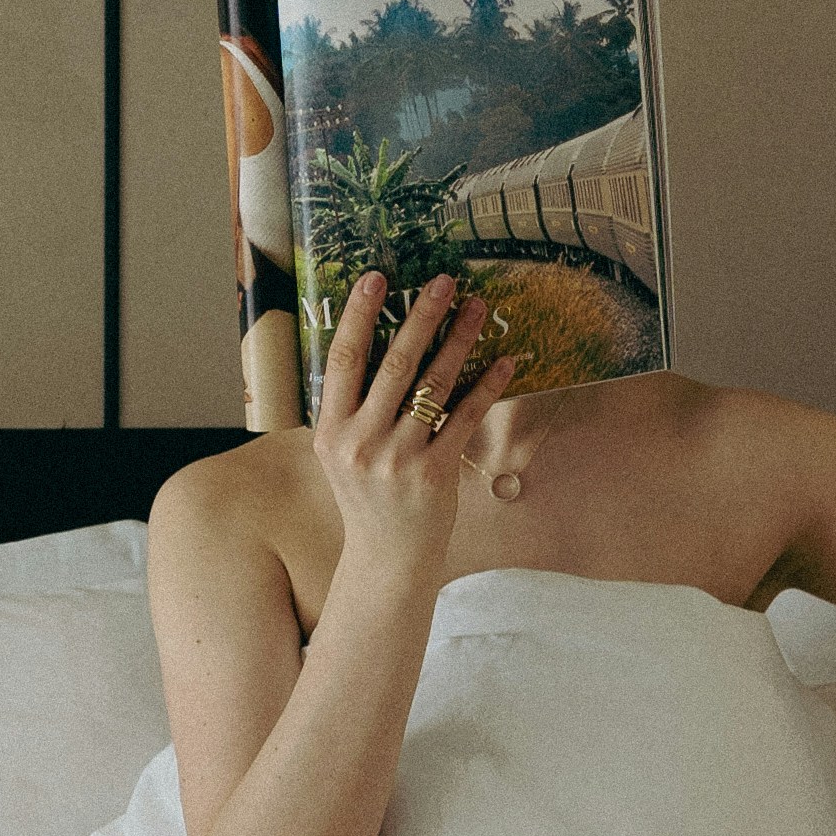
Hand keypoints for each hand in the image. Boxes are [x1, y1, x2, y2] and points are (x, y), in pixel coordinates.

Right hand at [310, 272, 513, 583]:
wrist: (386, 557)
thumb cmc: (366, 495)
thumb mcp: (341, 452)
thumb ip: (349, 407)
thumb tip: (369, 343)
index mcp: (331, 430)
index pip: (343, 359)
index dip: (358, 315)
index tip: (375, 278)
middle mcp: (360, 442)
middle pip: (395, 364)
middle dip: (422, 316)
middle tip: (444, 281)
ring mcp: (398, 459)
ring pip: (434, 386)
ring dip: (459, 341)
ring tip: (477, 308)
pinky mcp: (434, 474)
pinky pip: (465, 418)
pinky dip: (486, 386)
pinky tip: (504, 361)